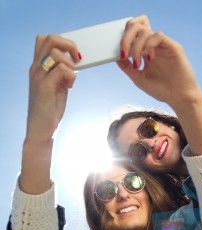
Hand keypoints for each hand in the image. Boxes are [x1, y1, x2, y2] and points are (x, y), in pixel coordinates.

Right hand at [20, 35, 80, 193]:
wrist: (41, 130)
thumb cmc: (50, 110)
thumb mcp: (57, 87)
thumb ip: (61, 73)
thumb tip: (73, 62)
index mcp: (38, 67)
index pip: (44, 40)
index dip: (61, 41)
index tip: (72, 55)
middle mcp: (35, 69)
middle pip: (50, 39)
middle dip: (69, 45)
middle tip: (78, 59)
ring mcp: (38, 77)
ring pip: (56, 53)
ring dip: (70, 63)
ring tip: (71, 78)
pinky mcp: (44, 87)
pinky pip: (62, 69)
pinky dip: (71, 75)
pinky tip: (70, 86)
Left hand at [118, 15, 200, 110]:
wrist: (179, 98)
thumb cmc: (161, 89)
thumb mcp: (138, 78)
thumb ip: (127, 67)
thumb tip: (115, 56)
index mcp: (145, 51)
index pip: (132, 33)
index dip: (123, 39)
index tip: (120, 54)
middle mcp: (153, 45)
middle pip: (136, 26)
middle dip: (126, 38)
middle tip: (124, 54)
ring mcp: (163, 45)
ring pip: (145, 30)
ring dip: (136, 47)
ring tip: (138, 63)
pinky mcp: (172, 46)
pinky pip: (157, 35)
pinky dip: (149, 45)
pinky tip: (149, 59)